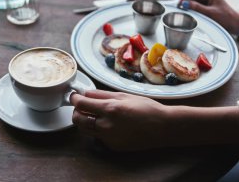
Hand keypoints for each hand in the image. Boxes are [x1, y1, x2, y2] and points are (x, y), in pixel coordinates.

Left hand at [71, 89, 238, 150]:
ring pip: (85, 129)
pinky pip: (98, 137)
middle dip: (76, 111)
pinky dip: (98, 129)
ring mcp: (109, 138)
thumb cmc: (146, 107)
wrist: (163, 127)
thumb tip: (85, 93)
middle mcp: (107, 125)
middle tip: (82, 105)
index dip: (74, 98)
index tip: (74, 95)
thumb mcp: (123, 95)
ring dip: (85, 120)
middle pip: (78, 119)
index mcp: (110, 109)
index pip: (81, 104)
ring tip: (95, 114)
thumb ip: (101, 94)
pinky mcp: (113, 146)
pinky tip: (109, 124)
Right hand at [178, 0, 238, 34]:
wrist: (233, 23)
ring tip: (184, 13)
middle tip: (179, 9)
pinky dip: (189, 9)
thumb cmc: (226, 17)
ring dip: (186, 6)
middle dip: (184, 1)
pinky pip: (191, 5)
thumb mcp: (210, 13)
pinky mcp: (201, 4)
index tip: (179, 3)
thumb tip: (184, 4)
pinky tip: (188, 14)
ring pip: (189, 0)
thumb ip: (196, 8)